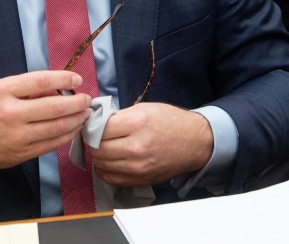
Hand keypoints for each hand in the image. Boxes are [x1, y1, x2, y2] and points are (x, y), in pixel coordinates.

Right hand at [0, 71, 91, 169]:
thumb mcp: (0, 89)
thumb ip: (27, 88)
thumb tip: (59, 88)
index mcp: (4, 91)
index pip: (42, 81)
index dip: (64, 79)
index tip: (77, 80)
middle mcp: (11, 113)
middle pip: (54, 107)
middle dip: (77, 103)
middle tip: (87, 99)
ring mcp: (17, 136)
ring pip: (57, 128)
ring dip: (76, 120)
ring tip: (84, 114)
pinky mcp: (21, 154)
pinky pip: (51, 144)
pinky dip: (67, 135)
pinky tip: (73, 128)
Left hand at [90, 103, 212, 186]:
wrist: (195, 142)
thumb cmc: (171, 122)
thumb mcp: (145, 108)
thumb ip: (120, 116)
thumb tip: (97, 122)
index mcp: (137, 124)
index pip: (100, 129)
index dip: (94, 126)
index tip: (94, 125)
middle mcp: (136, 148)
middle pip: (98, 148)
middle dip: (94, 142)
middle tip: (97, 137)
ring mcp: (138, 167)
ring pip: (101, 165)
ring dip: (98, 156)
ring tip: (104, 148)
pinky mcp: (141, 180)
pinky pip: (111, 179)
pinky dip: (105, 170)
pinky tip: (108, 162)